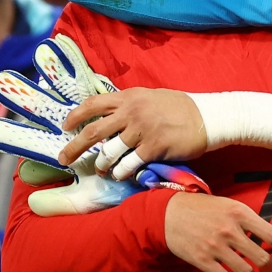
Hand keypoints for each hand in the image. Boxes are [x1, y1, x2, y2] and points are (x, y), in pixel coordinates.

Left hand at [59, 88, 205, 175]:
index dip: (75, 116)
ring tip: (101, 170)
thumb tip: (110, 115)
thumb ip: (130, 104)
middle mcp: (132, 112)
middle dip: (74, 148)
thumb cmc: (180, 107)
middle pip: (93, 131)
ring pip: (109, 152)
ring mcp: (142, 130)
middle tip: (64, 159)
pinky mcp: (153, 148)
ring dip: (101, 164)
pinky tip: (119, 175)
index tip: (64, 127)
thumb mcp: (152, 96)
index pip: (93, 103)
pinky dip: (120, 172)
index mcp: (130, 97)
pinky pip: (128, 165)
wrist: (208, 117)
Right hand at [164, 193, 271, 271]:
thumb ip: (247, 219)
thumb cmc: (203, 208)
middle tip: (267, 269)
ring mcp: (216, 246)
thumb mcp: (229, 205)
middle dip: (268, 267)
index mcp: (240, 212)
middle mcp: (230, 230)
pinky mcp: (203, 260)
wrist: (170, 213)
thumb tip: (266, 237)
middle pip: (262, 257)